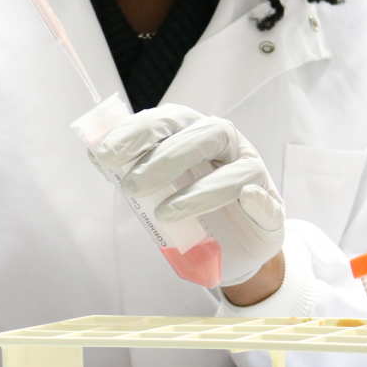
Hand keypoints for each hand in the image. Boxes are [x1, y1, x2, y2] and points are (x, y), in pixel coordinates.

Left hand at [93, 104, 284, 289]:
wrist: (229, 246)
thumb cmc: (188, 206)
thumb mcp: (156, 188)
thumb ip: (132, 167)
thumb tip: (95, 151)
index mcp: (191, 132)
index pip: (166, 120)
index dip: (136, 132)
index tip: (105, 155)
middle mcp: (224, 144)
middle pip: (200, 134)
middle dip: (163, 157)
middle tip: (131, 186)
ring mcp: (251, 172)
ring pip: (234, 166)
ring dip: (199, 189)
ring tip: (165, 213)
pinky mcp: (270, 205)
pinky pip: (266, 199)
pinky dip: (257, 199)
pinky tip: (246, 201)